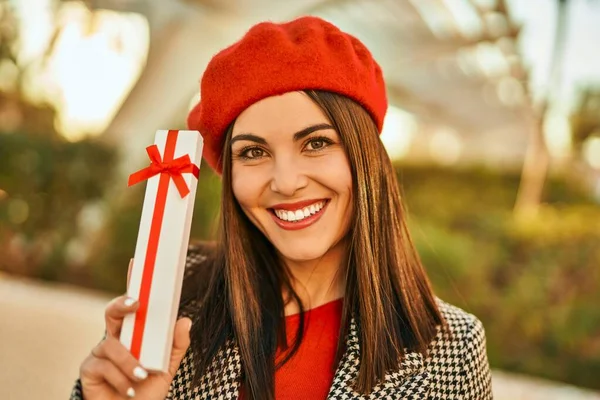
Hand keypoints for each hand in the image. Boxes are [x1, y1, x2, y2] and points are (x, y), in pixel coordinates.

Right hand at [79, 259, 191, 398]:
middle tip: (136, 305)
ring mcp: (100, 352)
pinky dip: (119, 377)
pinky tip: (129, 389)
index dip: (132, 282)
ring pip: (111, 344)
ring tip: (141, 375)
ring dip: (128, 360)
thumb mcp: (167, 367)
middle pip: (112, 311)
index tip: (136, 261)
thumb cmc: (147, 390)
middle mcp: (115, 337)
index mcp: (134, 332)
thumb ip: (177, 345)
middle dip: (122, 304)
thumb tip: (185, 320)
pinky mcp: (90, 369)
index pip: (133, 304)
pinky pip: (103, 365)